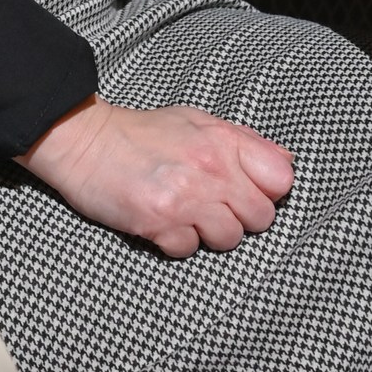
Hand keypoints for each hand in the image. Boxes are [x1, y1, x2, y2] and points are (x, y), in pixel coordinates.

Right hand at [19, 97, 293, 258]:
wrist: (85, 141)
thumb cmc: (142, 133)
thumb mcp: (197, 121)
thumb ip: (243, 141)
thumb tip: (286, 161)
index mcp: (223, 141)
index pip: (281, 179)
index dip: (267, 190)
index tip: (247, 189)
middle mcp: (210, 169)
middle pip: (260, 218)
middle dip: (240, 217)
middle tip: (212, 205)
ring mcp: (185, 197)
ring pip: (228, 239)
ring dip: (208, 232)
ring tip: (185, 213)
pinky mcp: (158, 222)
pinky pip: (188, 250)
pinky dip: (175, 241)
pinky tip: (162, 221)